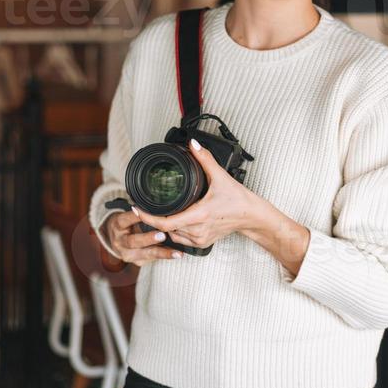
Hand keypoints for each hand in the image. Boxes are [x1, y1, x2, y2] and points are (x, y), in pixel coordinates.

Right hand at [103, 208, 181, 263]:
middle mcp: (120, 242)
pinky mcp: (137, 261)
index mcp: (118, 226)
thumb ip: (140, 214)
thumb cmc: (128, 224)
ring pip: (145, 254)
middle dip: (148, 239)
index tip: (146, 213)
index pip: (125, 220)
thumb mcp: (128, 216)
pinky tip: (176, 255)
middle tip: (163, 235)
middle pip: (133, 241)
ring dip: (162, 252)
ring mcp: (127, 254)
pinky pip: (152, 259)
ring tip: (176, 252)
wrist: (117, 240)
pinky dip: (164, 256)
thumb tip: (161, 206)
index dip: (135, 217)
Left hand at [131, 137, 255, 249]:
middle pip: (165, 228)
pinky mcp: (202, 243)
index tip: (135, 207)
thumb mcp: (221, 176)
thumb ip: (205, 159)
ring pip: (172, 235)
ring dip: (164, 225)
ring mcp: (199, 239)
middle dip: (154, 218)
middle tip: (144, 205)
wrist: (251, 216)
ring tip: (158, 212)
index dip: (146, 217)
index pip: (164, 223)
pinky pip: (181, 239)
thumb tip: (192, 144)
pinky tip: (175, 220)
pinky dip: (175, 231)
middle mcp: (197, 230)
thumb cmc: (238, 198)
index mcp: (198, 215)